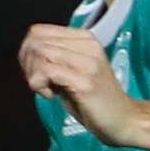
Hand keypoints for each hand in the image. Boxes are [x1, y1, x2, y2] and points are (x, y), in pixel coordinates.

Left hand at [18, 24, 138, 144]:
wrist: (123, 118)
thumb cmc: (93, 98)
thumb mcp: (71, 71)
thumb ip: (53, 59)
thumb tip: (26, 52)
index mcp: (85, 39)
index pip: (38, 31)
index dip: (27, 52)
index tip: (35, 71)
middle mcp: (88, 45)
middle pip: (36, 42)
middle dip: (28, 64)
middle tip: (39, 83)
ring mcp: (88, 62)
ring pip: (40, 53)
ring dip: (34, 75)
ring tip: (47, 89)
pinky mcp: (85, 81)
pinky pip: (47, 71)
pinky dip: (40, 85)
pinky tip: (51, 95)